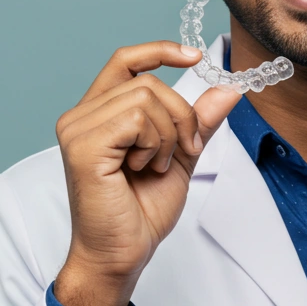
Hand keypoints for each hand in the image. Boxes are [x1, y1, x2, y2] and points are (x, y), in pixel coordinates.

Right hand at [52, 41, 241, 305]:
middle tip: (185, 151)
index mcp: (98, 113)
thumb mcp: (180, 155)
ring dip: (169, 134)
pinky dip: (156, 144)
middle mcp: (80, 116)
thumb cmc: (141, 211)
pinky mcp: (83, 146)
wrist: (123, 254)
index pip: (125, 60)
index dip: (160, 51)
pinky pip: (138, 119)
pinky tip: (144, 168)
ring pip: (147, 98)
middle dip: (182, 115)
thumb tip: (229, 87)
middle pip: (148, 81)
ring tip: (156, 165)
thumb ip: (198, 120)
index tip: (197, 56)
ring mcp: (77, 129)